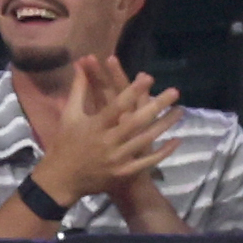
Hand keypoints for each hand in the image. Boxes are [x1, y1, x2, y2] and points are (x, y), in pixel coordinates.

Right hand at [27, 59, 176, 208]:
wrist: (62, 180)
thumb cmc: (66, 143)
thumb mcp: (69, 115)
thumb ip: (78, 89)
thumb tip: (79, 63)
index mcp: (95, 126)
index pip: (116, 105)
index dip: (132, 91)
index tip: (148, 77)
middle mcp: (108, 142)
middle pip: (136, 122)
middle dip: (157, 106)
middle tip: (175, 92)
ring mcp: (118, 159)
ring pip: (145, 140)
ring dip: (165, 125)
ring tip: (180, 111)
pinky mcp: (124, 172)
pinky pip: (147, 162)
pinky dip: (163, 152)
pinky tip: (177, 140)